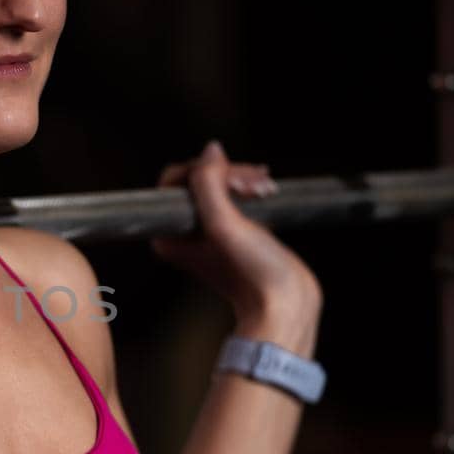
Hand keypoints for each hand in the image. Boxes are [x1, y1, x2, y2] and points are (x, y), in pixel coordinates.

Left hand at [150, 141, 320, 322]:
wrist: (284, 304)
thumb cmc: (251, 273)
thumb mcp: (223, 223)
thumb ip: (208, 183)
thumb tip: (211, 150)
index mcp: (169, 235)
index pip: (175, 180)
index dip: (205, 170)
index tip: (235, 180)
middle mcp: (184, 233)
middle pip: (198, 181)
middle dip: (228, 175)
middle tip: (256, 184)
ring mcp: (209, 233)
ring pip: (219, 187)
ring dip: (243, 180)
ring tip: (266, 189)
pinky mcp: (233, 232)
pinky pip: (234, 198)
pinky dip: (250, 190)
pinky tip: (267, 192)